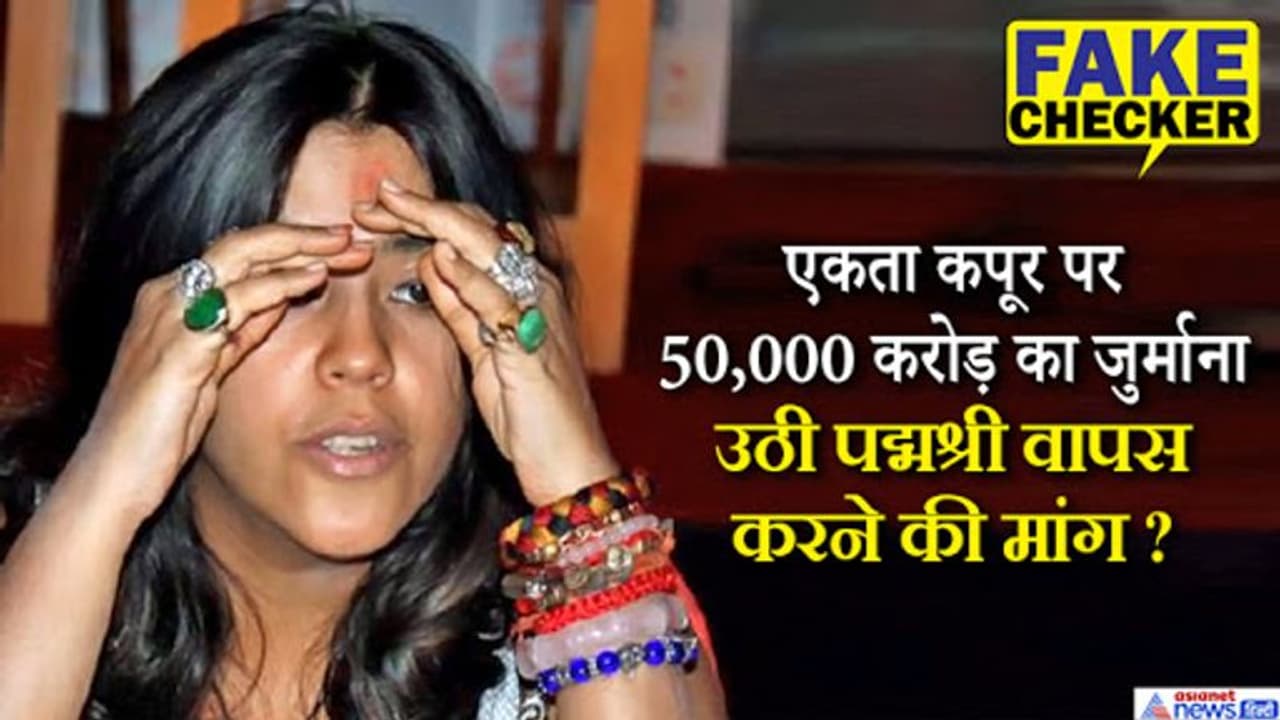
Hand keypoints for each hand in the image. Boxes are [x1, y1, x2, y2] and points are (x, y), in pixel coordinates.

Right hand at [63, 224, 369, 524]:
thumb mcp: (209, 371)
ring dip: (300, 249)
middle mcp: (164, 295)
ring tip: (346, 247)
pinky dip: (280, 284)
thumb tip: (278, 302)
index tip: (336, 246)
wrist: (113, 476)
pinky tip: (314, 278)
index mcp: (170, 300)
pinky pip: (238, 300)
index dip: (288, 246)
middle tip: (351, 234)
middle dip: (301, 235)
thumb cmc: (158, 431)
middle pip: (242, 242)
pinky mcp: (179, 345)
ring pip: (242, 257)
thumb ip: (239, 333)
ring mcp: (168, 315)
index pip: (236, 255)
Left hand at [353, 180, 618, 505]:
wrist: (569, 462)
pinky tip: (436, 257)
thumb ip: (460, 309)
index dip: (424, 213)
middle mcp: (535, 288)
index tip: (378, 206)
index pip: (471, 232)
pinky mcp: (531, 346)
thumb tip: (429, 264)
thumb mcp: (483, 353)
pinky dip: (468, 276)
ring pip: (487, 247)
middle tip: (371, 196)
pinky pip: (499, 301)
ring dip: (435, 221)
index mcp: (524, 287)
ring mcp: (537, 312)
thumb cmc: (530, 414)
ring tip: (392, 205)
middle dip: (420, 206)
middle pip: (475, 227)